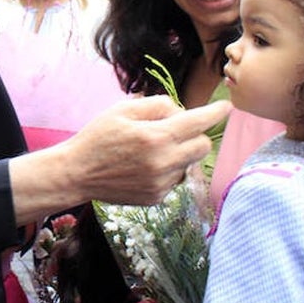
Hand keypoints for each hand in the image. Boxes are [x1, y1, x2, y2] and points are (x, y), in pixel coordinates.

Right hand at [8, 97, 230, 226]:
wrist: (76, 174)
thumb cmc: (97, 137)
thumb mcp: (122, 110)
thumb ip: (156, 105)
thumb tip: (181, 111)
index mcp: (155, 136)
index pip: (198, 122)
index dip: (216, 112)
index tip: (227, 107)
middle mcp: (163, 161)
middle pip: (203, 146)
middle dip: (196, 135)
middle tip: (177, 130)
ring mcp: (161, 183)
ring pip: (189, 164)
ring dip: (179, 154)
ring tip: (151, 151)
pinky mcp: (156, 197)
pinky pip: (174, 179)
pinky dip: (166, 170)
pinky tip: (142, 167)